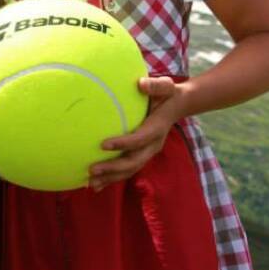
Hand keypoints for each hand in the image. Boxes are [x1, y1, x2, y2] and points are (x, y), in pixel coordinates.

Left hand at [89, 76, 185, 190]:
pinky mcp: (141, 155)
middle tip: (92, 169)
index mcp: (156, 129)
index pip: (139, 139)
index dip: (123, 143)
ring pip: (129, 170)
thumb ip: (155, 85)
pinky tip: (95, 185)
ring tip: (91, 183)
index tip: (103, 144)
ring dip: (110, 178)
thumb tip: (141, 84)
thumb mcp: (165, 86)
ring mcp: (147, 152)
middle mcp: (153, 145)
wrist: (177, 105)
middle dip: (113, 168)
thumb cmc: (166, 93)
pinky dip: (112, 178)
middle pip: (133, 161)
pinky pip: (127, 170)